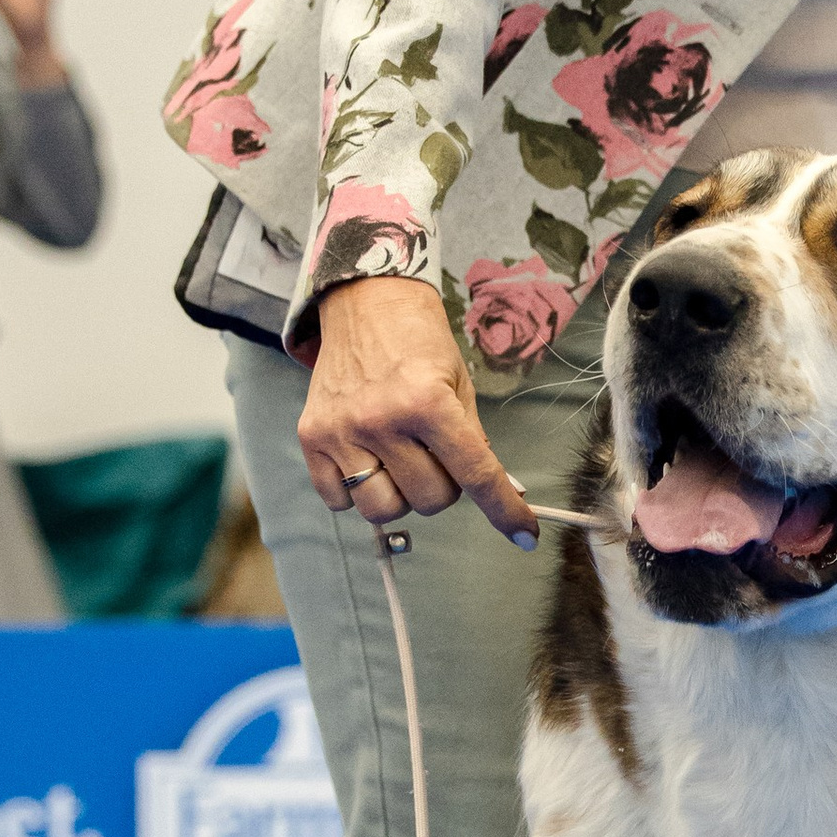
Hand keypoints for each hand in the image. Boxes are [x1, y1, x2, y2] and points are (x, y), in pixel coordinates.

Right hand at [302, 273, 537, 543]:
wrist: (366, 302)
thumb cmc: (420, 343)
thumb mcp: (460, 385)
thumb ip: (474, 441)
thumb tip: (500, 494)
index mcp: (429, 403)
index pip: (475, 475)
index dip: (504, 511)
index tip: (525, 535)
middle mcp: (382, 420)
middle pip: (430, 501)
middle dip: (444, 487)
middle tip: (436, 454)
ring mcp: (343, 431)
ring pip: (384, 510)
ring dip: (402, 495)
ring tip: (401, 460)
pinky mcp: (311, 437)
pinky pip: (338, 500)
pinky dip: (357, 492)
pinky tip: (366, 460)